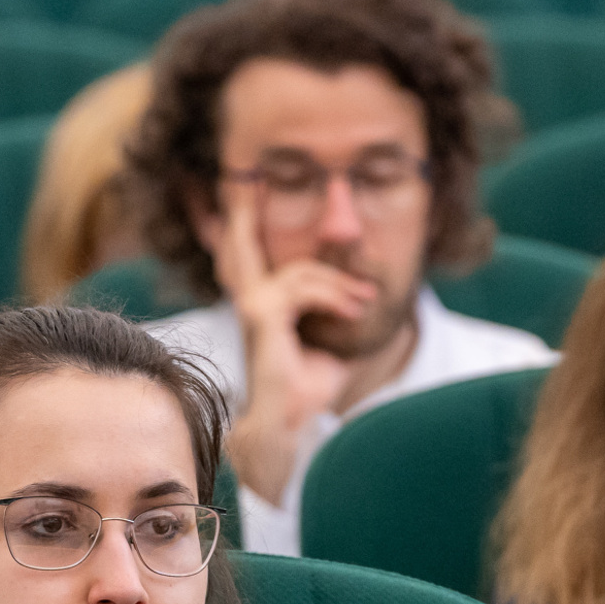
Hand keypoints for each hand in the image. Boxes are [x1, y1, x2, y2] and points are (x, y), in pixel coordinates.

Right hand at [212, 184, 374, 503]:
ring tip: (365, 301)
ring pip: (301, 271)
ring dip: (340, 284)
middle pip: (240, 247)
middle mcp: (249, 302)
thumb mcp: (331, 337)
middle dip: (242, 213)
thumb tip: (367, 285)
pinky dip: (335, 296)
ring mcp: (252, 308)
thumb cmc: (308, 386)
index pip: (243, 257)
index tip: (239, 195)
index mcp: (259, 305)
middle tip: (250, 181)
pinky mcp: (263, 316)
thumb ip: (338, 307)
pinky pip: (304, 288)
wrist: (289, 422)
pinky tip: (354, 311)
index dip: (237, 226)